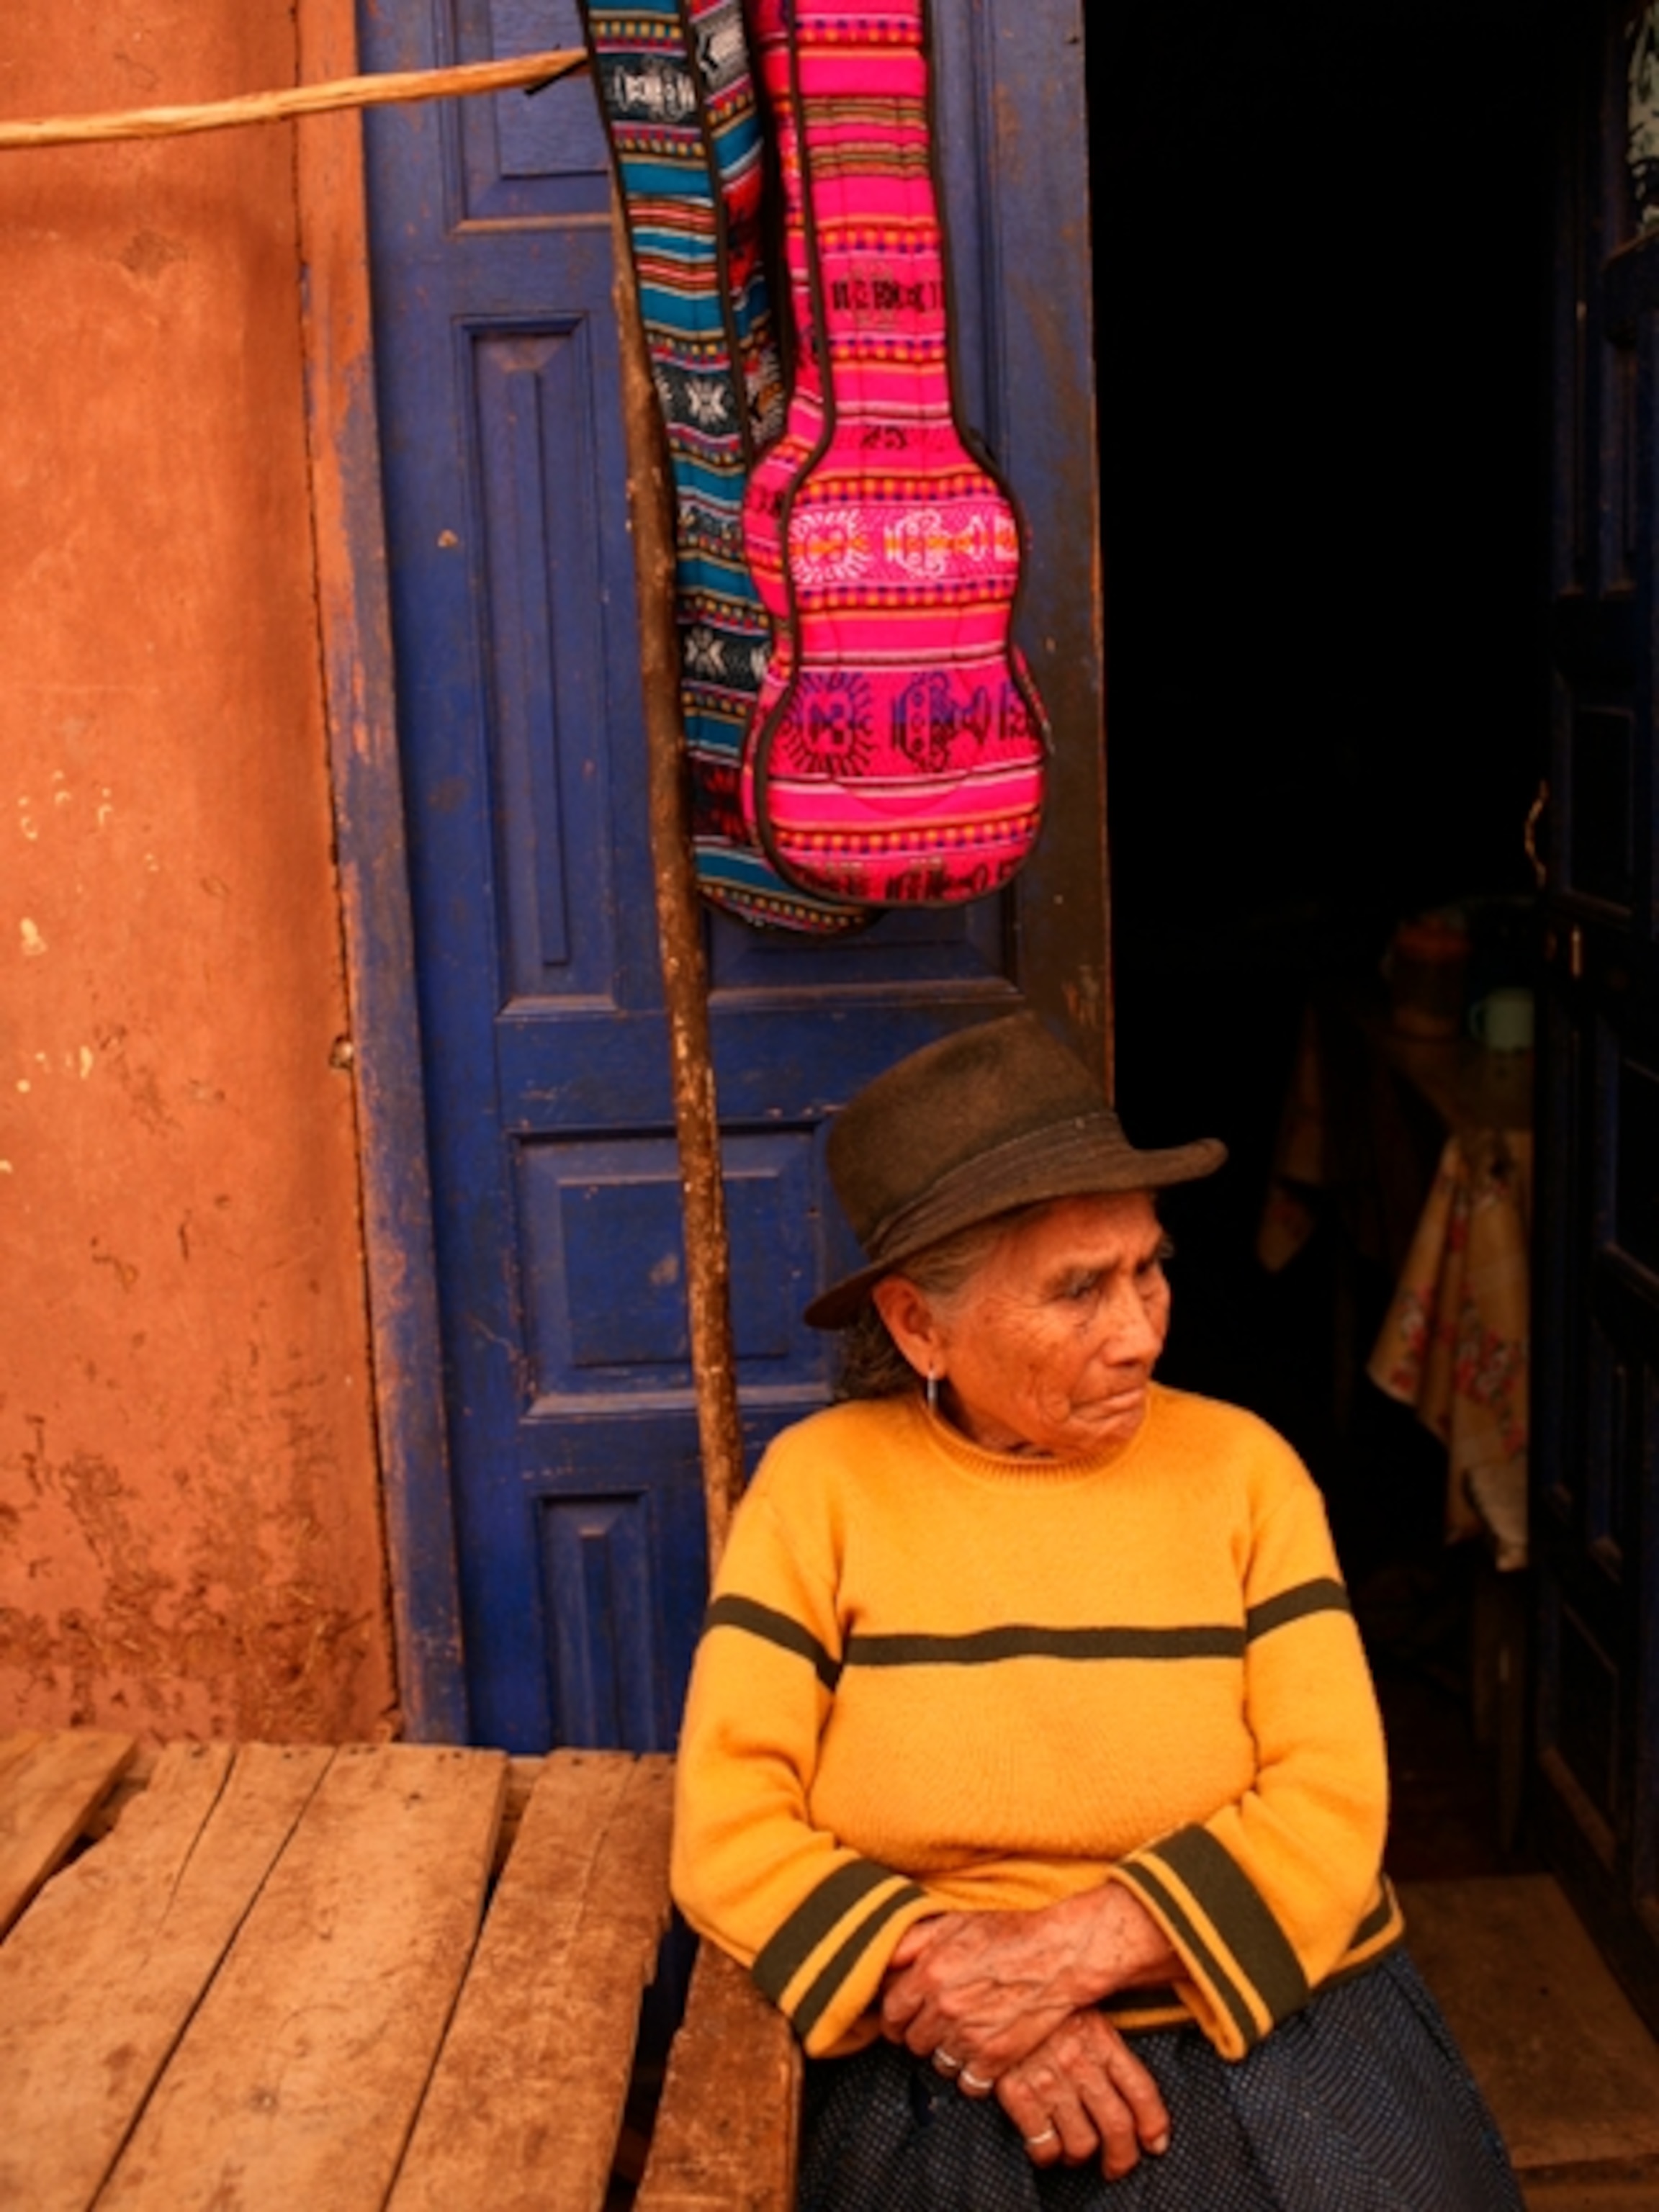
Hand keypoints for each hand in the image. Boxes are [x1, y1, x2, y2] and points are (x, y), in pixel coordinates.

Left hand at [879, 1886, 1177, 2079]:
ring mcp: (969, 2036)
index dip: (896, 2017)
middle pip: (912, 2042)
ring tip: (963, 2036)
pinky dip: (972, 2075)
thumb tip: (883, 1961)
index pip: (891, 2013)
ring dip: (946, 2053)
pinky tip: (982, 2055)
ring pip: (939, 2064)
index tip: (905, 2018)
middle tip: (938, 2024)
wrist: (1060, 1954)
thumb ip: (912, 1942)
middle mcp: (944, 2007)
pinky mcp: (996, 2058)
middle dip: (921, 2034)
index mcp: (929, 1972)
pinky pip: (968, 2084)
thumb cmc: (1008, 1933)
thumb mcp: (954, 1922)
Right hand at [995, 2008, 1169, 2178]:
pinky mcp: (1017, 2093)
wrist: (988, 1990)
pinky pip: (1044, 2145)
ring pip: (1083, 2144)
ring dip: (1081, 2156)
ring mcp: (1048, 2079)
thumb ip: (1104, 2040)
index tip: (1154, 2143)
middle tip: (1117, 2165)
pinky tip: (1045, 2145)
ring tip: (1075, 2151)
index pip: (1141, 2091)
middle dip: (1122, 2157)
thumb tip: (1127, 2076)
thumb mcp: (1079, 2005)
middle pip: (1117, 2127)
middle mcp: (1079, 2062)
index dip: (1153, 2125)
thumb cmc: (1038, 1998)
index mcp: (1100, 2038)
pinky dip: (1047, 2155)